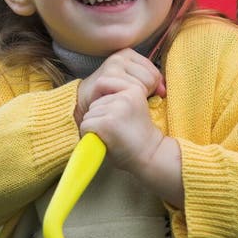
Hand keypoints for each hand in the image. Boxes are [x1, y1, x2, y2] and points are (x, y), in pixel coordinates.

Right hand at [75, 49, 164, 124]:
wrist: (86, 101)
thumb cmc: (112, 92)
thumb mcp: (134, 83)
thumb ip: (152, 83)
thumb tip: (164, 91)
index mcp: (128, 53)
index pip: (155, 73)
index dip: (152, 88)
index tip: (139, 94)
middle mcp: (119, 57)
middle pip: (150, 79)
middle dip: (145, 93)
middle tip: (129, 97)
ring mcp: (111, 67)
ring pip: (141, 87)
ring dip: (134, 99)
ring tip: (122, 99)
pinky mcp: (104, 80)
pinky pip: (128, 93)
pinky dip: (125, 102)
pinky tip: (116, 102)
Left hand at [80, 87, 183, 206]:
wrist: (150, 155)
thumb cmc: (138, 135)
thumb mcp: (133, 107)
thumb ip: (118, 97)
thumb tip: (95, 89)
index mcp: (134, 89)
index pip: (103, 82)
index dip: (104, 103)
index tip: (116, 117)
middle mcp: (125, 95)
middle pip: (95, 103)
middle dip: (100, 117)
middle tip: (116, 130)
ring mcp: (116, 108)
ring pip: (89, 114)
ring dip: (95, 126)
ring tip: (113, 135)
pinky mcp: (107, 122)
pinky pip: (86, 125)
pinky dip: (90, 135)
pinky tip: (105, 140)